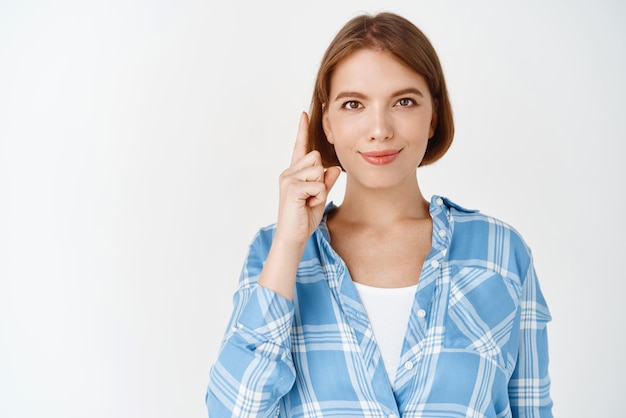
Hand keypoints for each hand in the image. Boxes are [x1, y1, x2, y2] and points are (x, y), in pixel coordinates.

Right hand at [274, 112, 340, 246]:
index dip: (303, 131)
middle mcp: (289, 172)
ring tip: (309, 201)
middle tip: (312, 196)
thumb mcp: (320, 196)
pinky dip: (318, 196)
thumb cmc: (304, 217)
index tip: (304, 114)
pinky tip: (307, 205)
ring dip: (320, 188)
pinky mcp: (292, 187)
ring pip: (318, 169)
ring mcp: (288, 178)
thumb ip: (326, 181)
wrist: (293, 236)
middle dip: (321, 177)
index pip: (301, 147)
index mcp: (295, 172)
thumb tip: (334, 168)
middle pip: (316, 157)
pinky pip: (317, 184)